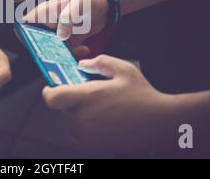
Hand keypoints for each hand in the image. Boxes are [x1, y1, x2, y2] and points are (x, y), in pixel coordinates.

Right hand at [23, 0, 109, 56]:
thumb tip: (60, 36)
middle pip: (37, 40)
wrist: (105, 7)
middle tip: (57, 55)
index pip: (25, 23)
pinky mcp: (68, 42)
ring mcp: (57, 34)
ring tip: (73, 55)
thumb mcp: (79, 5)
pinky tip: (84, 50)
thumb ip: (68, 18)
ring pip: (51, 49)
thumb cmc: (89, 0)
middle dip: (44, 51)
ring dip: (60, 55)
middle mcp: (48, 24)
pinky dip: (73, 55)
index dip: (24, 34)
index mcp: (45, 12)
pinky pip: (65, 53)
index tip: (33, 44)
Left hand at [43, 55, 175, 154]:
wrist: (160, 124)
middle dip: (72, 101)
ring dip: (79, 115)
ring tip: (101, 110)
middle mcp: (84, 118)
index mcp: (88, 97)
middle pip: (63, 108)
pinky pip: (80, 136)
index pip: (52, 98)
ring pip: (71, 122)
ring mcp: (88, 136)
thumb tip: (82, 64)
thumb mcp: (124, 69)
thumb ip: (100, 62)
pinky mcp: (94, 147)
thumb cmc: (143, 96)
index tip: (52, 87)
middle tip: (90, 97)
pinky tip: (103, 122)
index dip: (49, 92)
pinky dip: (85, 129)